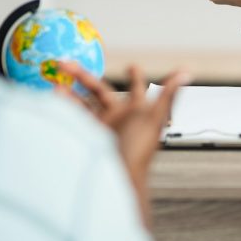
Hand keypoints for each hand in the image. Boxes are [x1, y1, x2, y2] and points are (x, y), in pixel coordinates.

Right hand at [56, 63, 188, 227]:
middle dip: (83, 76)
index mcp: (136, 110)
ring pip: (82, 104)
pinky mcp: (88, 136)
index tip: (133, 66)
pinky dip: (64, 108)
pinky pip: (74, 118)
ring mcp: (101, 126)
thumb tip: (187, 71)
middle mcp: (117, 117)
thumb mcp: (155, 116)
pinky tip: (52, 97)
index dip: (135, 77)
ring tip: (55, 83)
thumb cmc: (141, 148)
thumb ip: (169, 92)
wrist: (118, 177)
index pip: (136, 89)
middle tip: (65, 64)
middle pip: (98, 91)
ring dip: (69, 94)